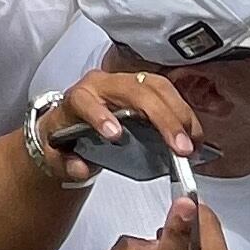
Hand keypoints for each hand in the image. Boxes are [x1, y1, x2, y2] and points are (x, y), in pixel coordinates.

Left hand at [32, 63, 200, 182]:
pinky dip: (183, 114)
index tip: (116, 135)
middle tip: (179, 148)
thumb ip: (65, 164)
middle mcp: (102, 84)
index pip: (85, 100)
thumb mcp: (57, 155)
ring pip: (156, 87)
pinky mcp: (145, 88)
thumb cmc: (67, 136)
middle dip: (161, 118)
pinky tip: (193, 135)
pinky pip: (168, 93)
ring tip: (191, 143)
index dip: (99, 115)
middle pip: (133, 91)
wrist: (73, 123)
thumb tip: (81, 167)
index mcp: (78, 97)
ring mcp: (126, 83)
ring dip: (178, 114)